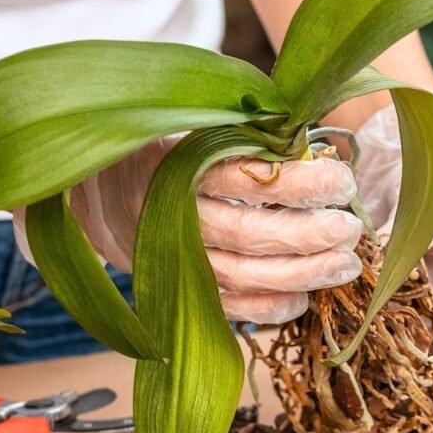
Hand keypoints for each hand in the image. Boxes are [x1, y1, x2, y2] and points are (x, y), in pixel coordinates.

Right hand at [13, 134, 363, 324]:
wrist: (82, 185)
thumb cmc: (157, 145)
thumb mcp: (192, 122)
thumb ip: (247, 131)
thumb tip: (320, 133)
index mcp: (178, 164)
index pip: (248, 176)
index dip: (301, 182)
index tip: (341, 179)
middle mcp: (170, 215)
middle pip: (249, 235)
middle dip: (310, 236)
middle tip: (351, 229)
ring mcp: (168, 257)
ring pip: (241, 277)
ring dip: (301, 275)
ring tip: (344, 265)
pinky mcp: (169, 287)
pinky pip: (223, 310)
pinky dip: (266, 309)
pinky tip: (302, 299)